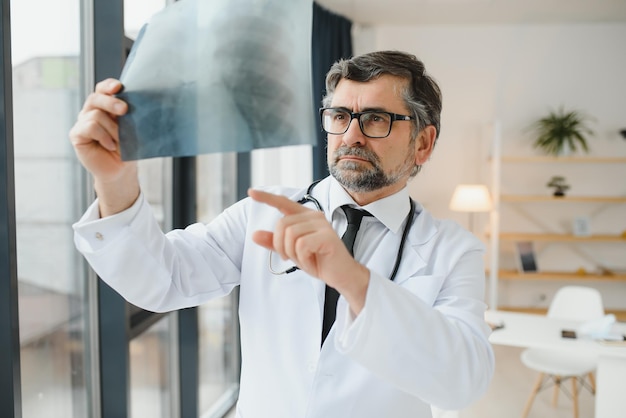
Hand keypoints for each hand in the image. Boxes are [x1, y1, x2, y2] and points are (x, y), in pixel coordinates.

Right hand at [69, 78, 139, 215]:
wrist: (120, 170)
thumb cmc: (128, 149)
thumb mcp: (131, 130)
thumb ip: (129, 116)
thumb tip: (134, 105)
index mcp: (105, 106)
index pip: (103, 89)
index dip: (109, 85)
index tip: (119, 87)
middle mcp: (91, 111)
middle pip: (96, 97)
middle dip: (111, 102)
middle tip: (125, 110)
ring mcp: (82, 122)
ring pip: (95, 114)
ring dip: (112, 129)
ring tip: (119, 141)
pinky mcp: (77, 134)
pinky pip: (89, 127)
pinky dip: (103, 136)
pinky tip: (110, 146)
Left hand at [248, 189, 369, 313]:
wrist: (341, 275)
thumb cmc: (318, 260)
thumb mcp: (292, 252)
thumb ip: (274, 242)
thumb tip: (254, 234)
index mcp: (305, 216)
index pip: (283, 203)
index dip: (266, 197)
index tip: (251, 192)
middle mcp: (314, 216)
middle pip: (281, 224)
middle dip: (280, 245)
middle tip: (291, 258)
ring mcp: (322, 225)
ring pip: (289, 234)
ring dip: (291, 253)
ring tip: (304, 259)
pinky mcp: (327, 236)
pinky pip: (301, 244)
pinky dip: (302, 257)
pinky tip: (311, 261)